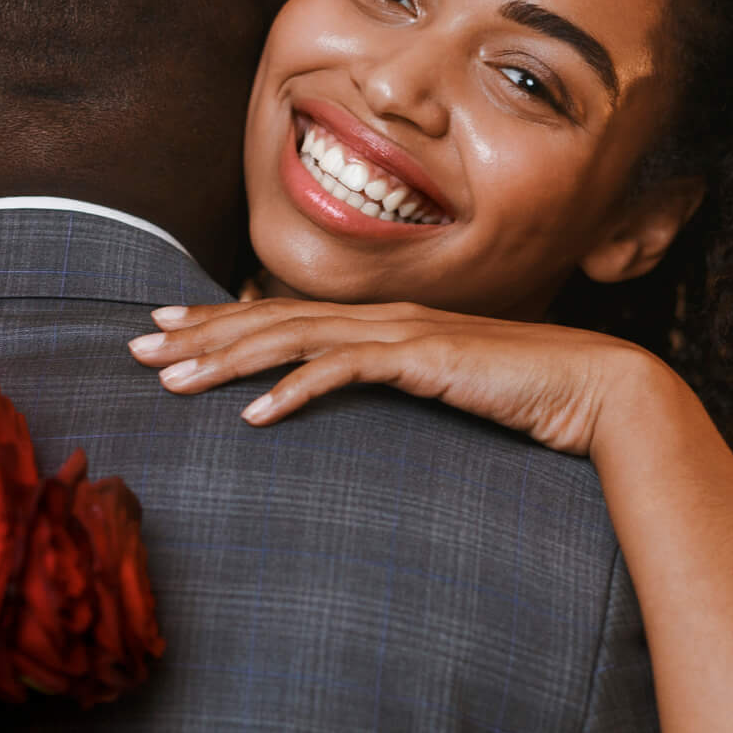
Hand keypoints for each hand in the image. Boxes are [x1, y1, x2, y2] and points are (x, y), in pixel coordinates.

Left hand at [126, 298, 662, 456]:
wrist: (597, 391)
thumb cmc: (522, 397)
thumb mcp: (440, 393)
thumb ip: (393, 390)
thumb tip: (347, 406)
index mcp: (382, 324)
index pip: (283, 316)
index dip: (218, 321)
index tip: (163, 328)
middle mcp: (383, 319)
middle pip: (269, 319)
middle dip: (198, 333)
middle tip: (134, 346)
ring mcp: (403, 335)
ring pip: (293, 339)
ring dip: (227, 361)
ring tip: (171, 381)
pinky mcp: (426, 360)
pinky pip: (346, 373)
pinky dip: (296, 390)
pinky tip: (255, 416)